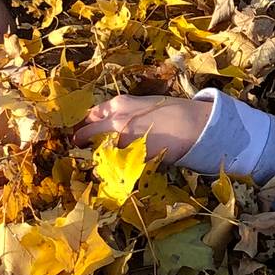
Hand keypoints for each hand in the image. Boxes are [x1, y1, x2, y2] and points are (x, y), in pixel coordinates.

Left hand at [73, 93, 212, 165]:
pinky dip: (110, 170)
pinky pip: (110, 166)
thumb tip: (112, 122)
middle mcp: (114, 120)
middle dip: (83, 142)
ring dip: (95, 158)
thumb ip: (125, 111)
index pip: (91, 115)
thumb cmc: (174, 112)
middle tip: (85, 149)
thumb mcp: (145, 103)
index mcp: (119, 104)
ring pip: (94, 152)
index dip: (87, 125)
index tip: (86, 132)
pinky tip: (115, 171)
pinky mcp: (128, 157)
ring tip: (101, 163)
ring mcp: (120, 140)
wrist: (191, 125)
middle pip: (85, 134)